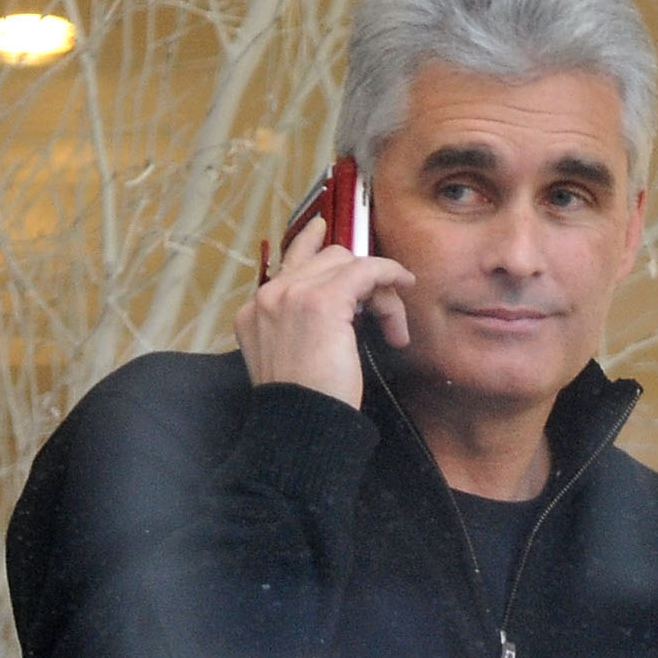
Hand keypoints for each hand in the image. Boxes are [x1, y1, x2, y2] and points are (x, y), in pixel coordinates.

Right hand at [234, 215, 413, 409]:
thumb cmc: (305, 407)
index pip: (288, 264)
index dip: (311, 245)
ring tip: (393, 327)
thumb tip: (341, 309)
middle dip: (359, 282)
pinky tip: (404, 283)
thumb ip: (299, 329)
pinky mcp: (322, 301)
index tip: (323, 232)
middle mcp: (267, 297)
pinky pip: (364, 270)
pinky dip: (388, 273)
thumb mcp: (293, 362)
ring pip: (346, 264)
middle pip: (324, 262)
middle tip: (383, 318)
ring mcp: (291, 295)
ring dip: (378, 290)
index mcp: (253, 312)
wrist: (300, 425)